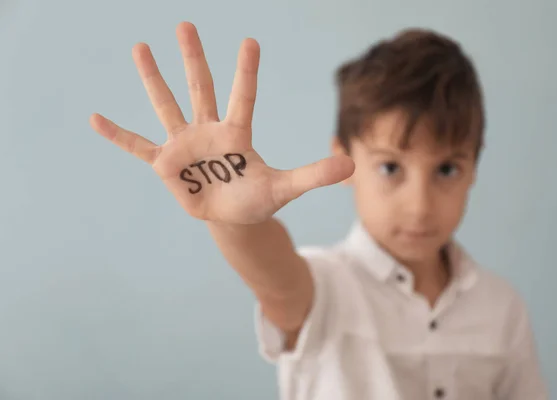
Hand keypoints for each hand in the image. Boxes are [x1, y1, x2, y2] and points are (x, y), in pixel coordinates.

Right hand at [89, 22, 353, 223]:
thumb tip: (352, 164)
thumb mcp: (286, 187)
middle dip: (194, 58)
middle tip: (186, 23)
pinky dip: (118, 135)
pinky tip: (95, 118)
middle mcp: (209, 131)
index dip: (247, 71)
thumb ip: (314, 173)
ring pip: (168, 105)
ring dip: (154, 79)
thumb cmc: (257, 198)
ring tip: (141, 46)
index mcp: (238, 133)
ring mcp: (185, 145)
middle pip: (201, 88)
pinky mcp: (166, 165)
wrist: (233, 217)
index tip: (250, 41)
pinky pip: (138, 147)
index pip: (243, 96)